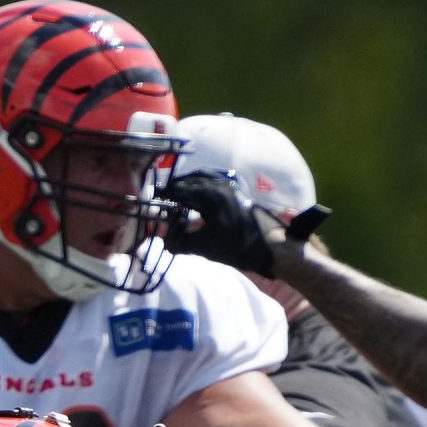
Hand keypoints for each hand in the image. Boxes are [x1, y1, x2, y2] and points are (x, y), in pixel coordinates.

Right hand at [162, 172, 328, 277]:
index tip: (151, 202)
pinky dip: (202, 187)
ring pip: (203, 178)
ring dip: (189, 185)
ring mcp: (231, 187)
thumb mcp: (204, 247)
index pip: (179, 191)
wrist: (274, 248)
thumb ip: (180, 242)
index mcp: (210, 195)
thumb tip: (164, 241)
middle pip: (190, 180)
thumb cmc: (239, 247)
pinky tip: (198, 200)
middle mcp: (220, 186)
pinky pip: (215, 182)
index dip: (164, 196)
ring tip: (178, 198)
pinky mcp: (238, 193)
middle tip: (162, 200)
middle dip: (175, 189)